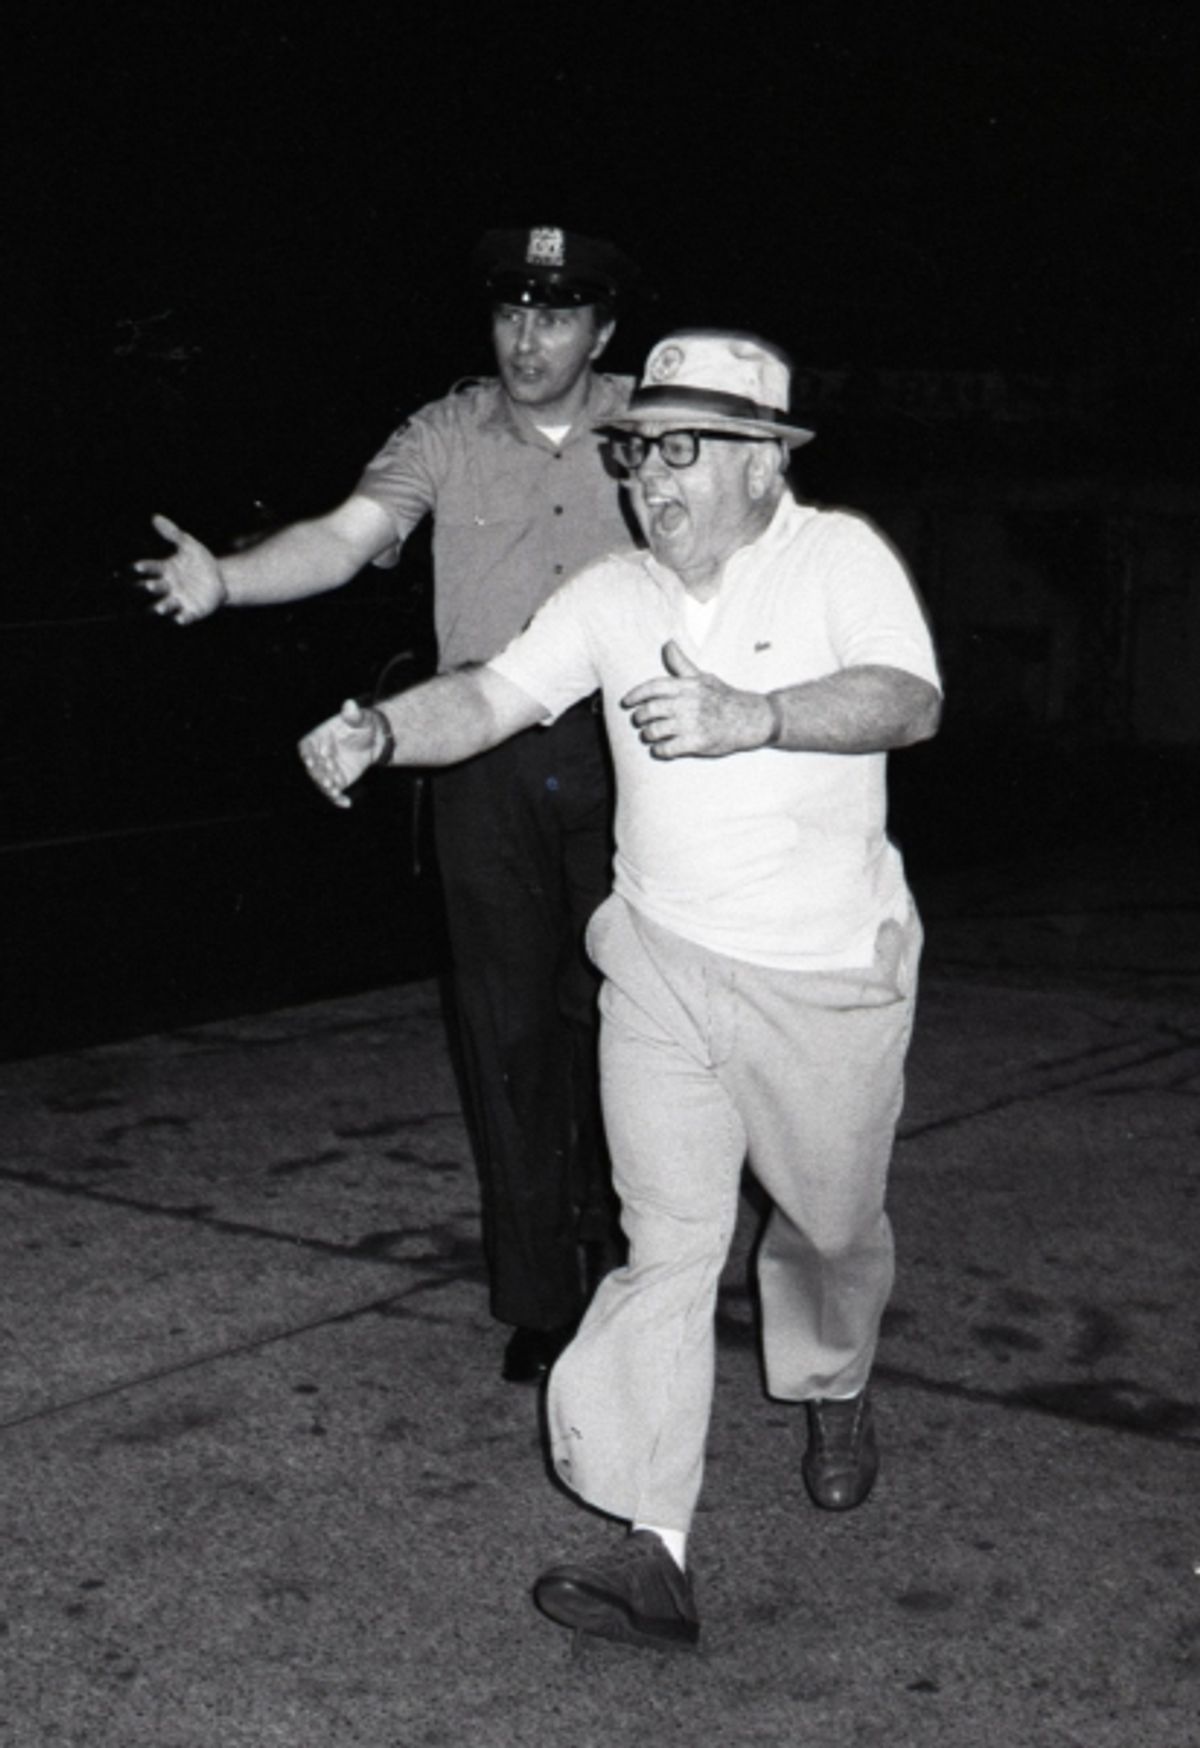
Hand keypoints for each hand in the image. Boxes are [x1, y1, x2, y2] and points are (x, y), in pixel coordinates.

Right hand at [134, 514, 227, 623]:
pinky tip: (180, 619)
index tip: (137, 566)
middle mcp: (167, 586)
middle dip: (151, 587)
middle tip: (149, 586)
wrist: (220, 579)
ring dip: (162, 607)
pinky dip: (182, 618)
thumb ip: (173, 533)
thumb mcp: (189, 545)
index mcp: (165, 569)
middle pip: (155, 588)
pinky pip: (184, 617)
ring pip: (165, 605)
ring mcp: (178, 600)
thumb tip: (155, 517)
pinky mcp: (191, 611)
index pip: (151, 568)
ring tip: (160, 608)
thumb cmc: (199, 561)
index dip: (144, 567)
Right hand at [298, 700, 386, 807]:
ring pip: (322, 781)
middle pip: (313, 767)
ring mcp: (327, 769)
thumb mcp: (360, 718)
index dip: (307, 754)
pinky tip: (346, 803)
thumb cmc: (363, 724)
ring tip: (335, 790)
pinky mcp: (338, 780)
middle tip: (328, 777)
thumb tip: (350, 705)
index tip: (311, 760)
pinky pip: (335, 792)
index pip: (306, 747)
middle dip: (319, 773)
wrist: (375, 738)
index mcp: (319, 737)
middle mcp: (319, 755)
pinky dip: (338, 799)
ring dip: (326, 787)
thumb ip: (353, 714)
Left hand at [620, 641, 774, 758]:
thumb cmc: (724, 697)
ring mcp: (693, 724)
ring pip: (655, 730)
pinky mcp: (697, 743)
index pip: (654, 687)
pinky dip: (659, 750)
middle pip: (650, 710)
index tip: (626, 702)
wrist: (751, 719)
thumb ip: (681, 665)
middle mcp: (688, 704)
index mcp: (688, 686)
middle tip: (638, 721)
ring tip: (649, 735)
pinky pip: (668, 748)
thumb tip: (668, 644)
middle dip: (639, 717)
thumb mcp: (704, 678)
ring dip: (647, 734)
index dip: (636, 695)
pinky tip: (660, 748)